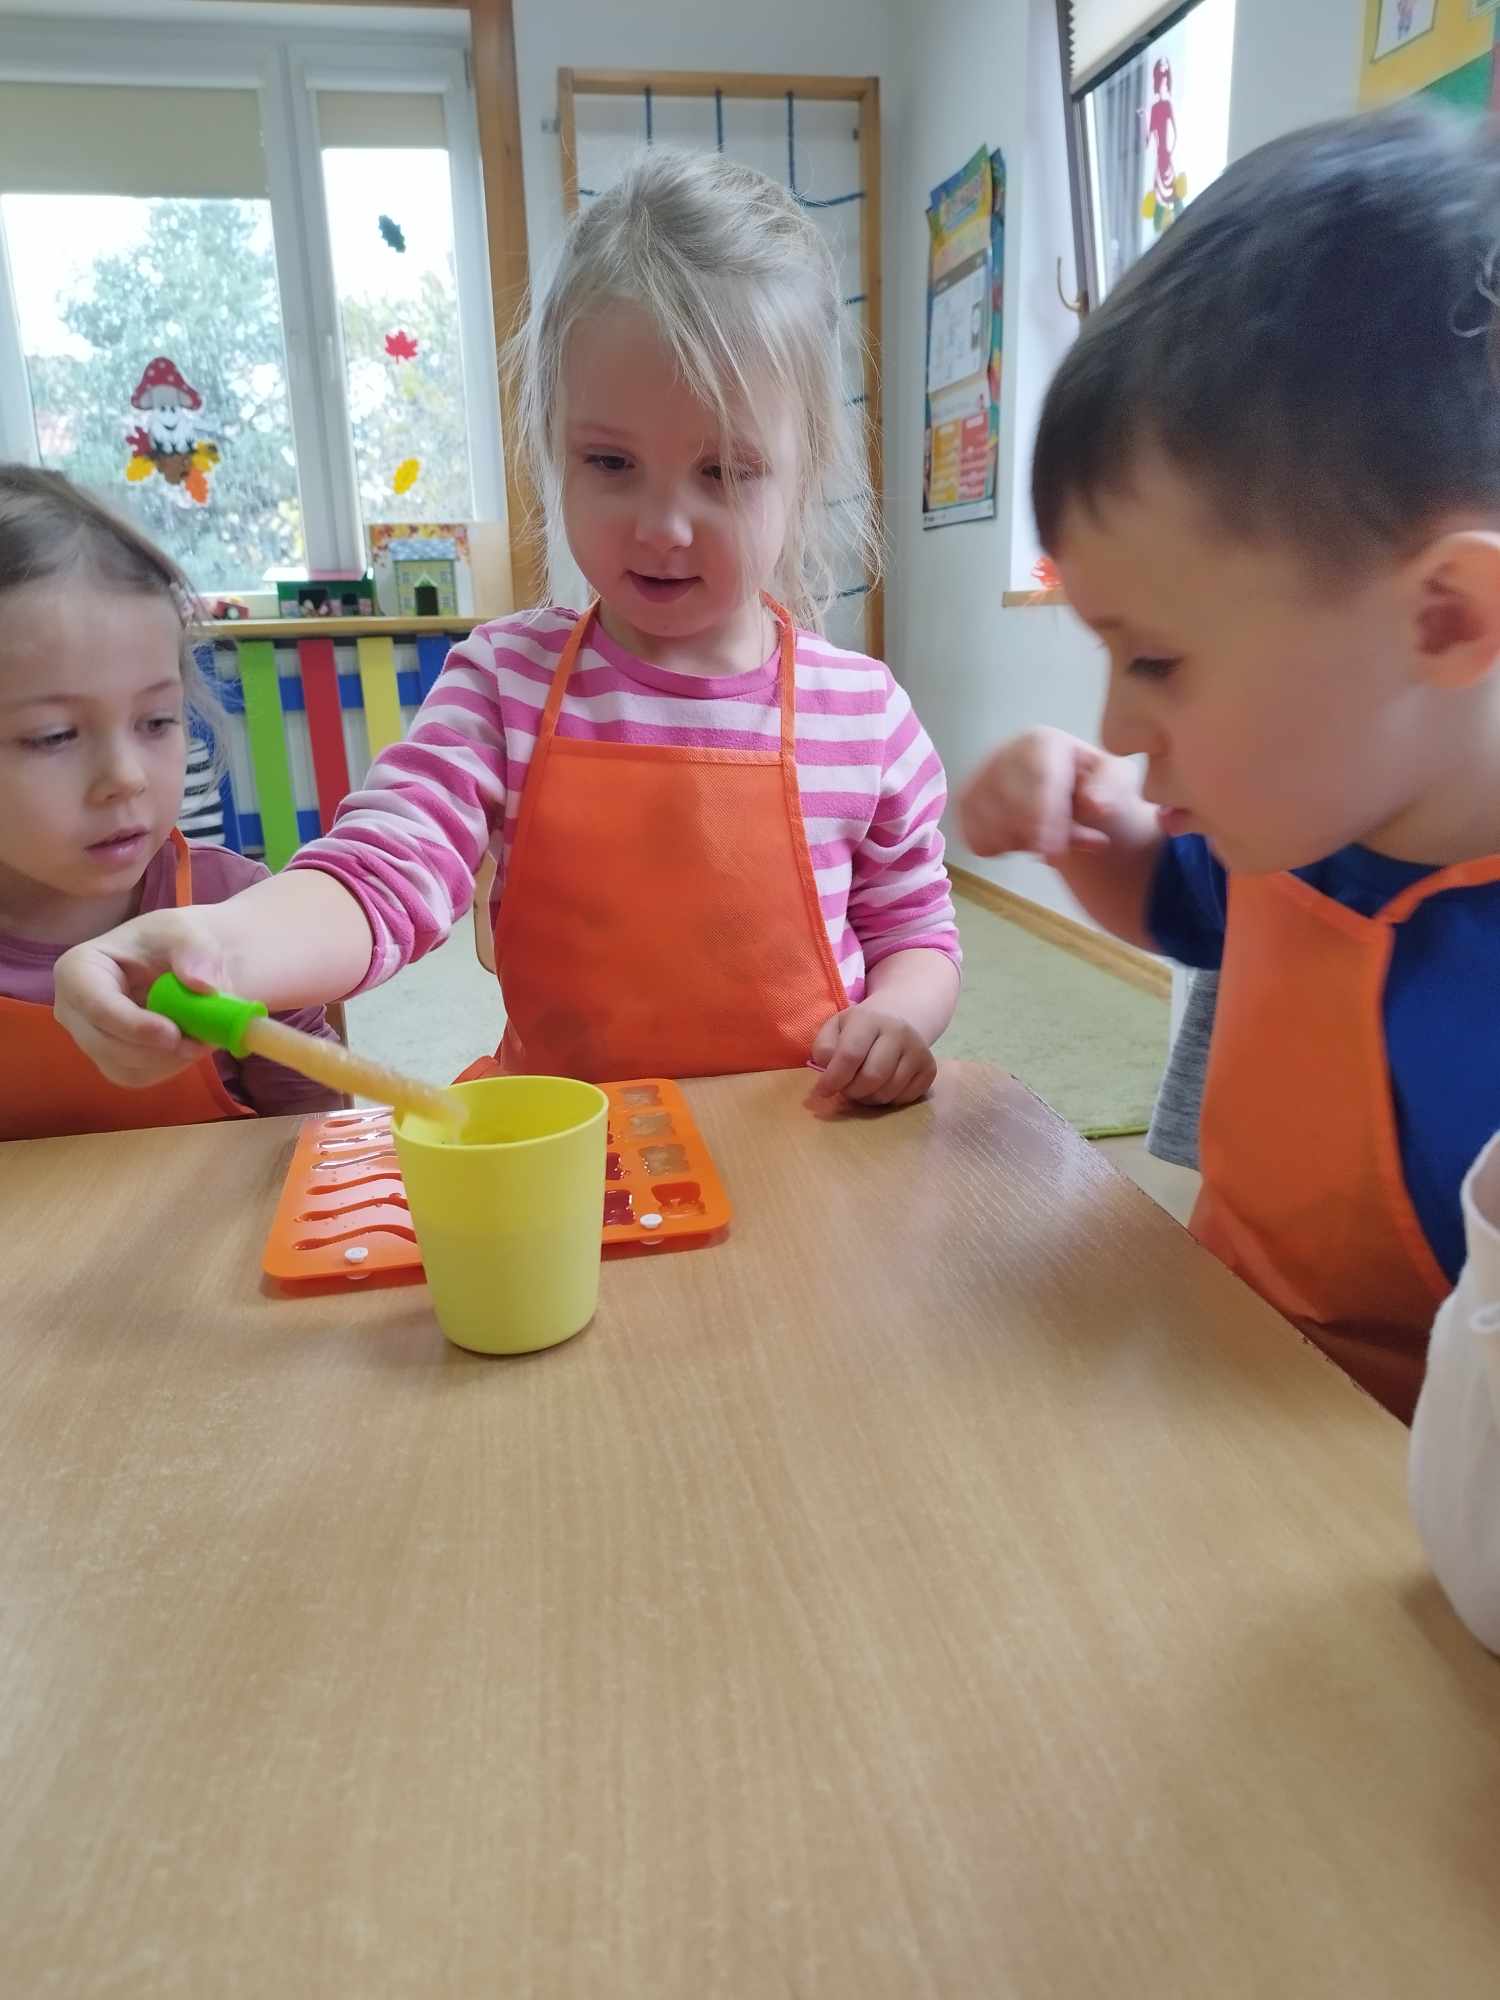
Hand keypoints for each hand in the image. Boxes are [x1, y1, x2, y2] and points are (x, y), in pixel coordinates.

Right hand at [53, 911, 230, 1088]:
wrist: (186, 963)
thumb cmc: (175, 942)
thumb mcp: (188, 933)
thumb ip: (196, 954)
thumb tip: (202, 985)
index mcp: (78, 969)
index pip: (94, 1006)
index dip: (132, 1025)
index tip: (173, 1034)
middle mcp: (74, 1009)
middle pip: (105, 1045)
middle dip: (155, 1050)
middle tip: (200, 1042)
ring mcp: (90, 1039)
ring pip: (123, 1067)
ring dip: (168, 1060)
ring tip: (201, 1036)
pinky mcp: (112, 1061)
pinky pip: (138, 1076)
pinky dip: (170, 1066)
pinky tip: (189, 1044)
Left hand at [809, 1004, 936, 1107]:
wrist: (897, 1022)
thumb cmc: (857, 1031)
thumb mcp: (834, 1029)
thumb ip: (824, 1048)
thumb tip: (827, 1072)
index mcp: (870, 1019)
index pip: (850, 1055)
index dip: (833, 1079)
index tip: (822, 1091)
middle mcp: (898, 1031)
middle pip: (872, 1077)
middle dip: (852, 1091)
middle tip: (845, 1089)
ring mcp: (918, 1050)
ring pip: (888, 1092)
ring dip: (869, 1098)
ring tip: (863, 1087)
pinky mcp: (930, 1068)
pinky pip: (905, 1099)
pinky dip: (889, 1100)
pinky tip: (883, 1086)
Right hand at [959, 727, 1142, 860]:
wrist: (1071, 798)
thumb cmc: (1095, 788)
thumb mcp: (1118, 781)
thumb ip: (1112, 788)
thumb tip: (1094, 804)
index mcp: (1041, 742)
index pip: (1036, 778)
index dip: (1044, 817)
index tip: (1054, 850)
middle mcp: (1004, 753)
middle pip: (1008, 802)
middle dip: (1034, 835)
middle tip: (1059, 853)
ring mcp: (980, 778)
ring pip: (988, 823)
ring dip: (1020, 844)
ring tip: (1045, 838)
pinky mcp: (966, 803)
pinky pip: (974, 837)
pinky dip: (999, 849)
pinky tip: (1021, 840)